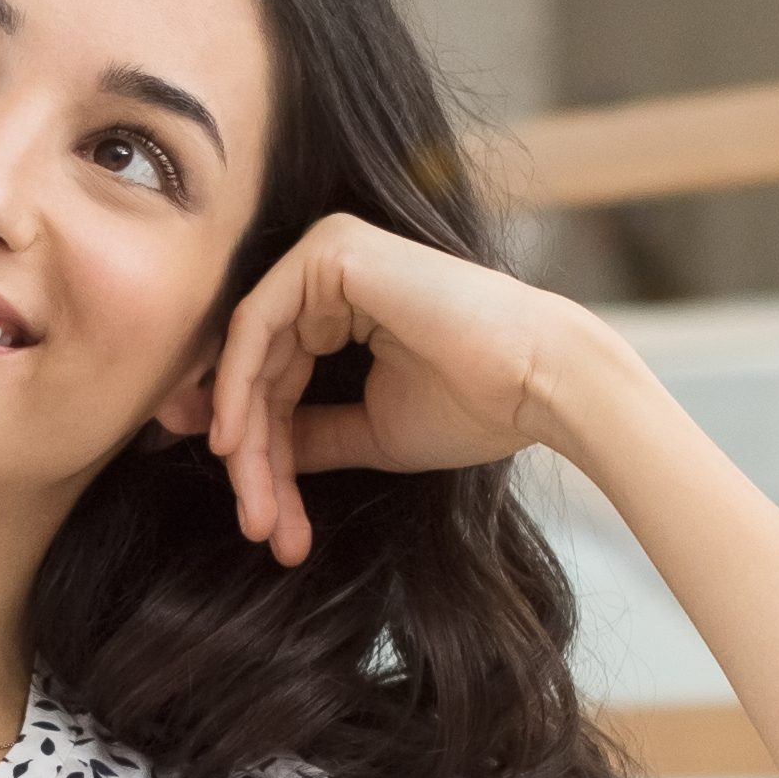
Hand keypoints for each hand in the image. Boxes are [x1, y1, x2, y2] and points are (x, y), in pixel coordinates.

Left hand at [170, 214, 604, 568]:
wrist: (541, 384)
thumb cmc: (476, 407)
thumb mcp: (371, 431)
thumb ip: (310, 434)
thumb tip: (243, 455)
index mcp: (345, 303)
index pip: (278, 383)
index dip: (263, 456)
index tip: (262, 522)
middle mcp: (331, 269)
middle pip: (260, 373)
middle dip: (253, 459)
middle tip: (259, 526)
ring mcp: (328, 253)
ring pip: (252, 358)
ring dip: (248, 442)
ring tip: (260, 513)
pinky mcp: (330, 251)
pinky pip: (257, 325)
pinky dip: (238, 388)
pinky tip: (237, 447)